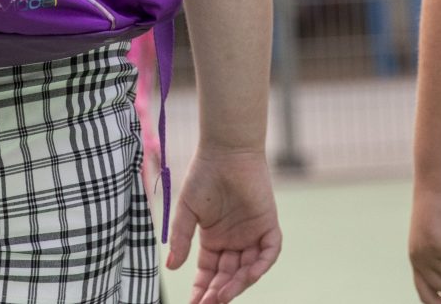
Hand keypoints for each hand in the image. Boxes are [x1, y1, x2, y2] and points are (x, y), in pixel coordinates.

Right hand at [165, 147, 281, 303]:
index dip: (201, 290)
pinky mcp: (268, 224)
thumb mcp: (187, 211)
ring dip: (236, 284)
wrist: (225, 150)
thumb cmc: (203, 175)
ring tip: (221, 295)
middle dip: (218, 292)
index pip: (208, 273)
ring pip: (247, 269)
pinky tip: (249, 275)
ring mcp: (252, 234)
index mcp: (213, 240)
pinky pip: (269, 252)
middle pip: (227, 276)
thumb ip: (182, 239)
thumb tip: (171, 268)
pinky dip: (261, 265)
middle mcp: (233, 241)